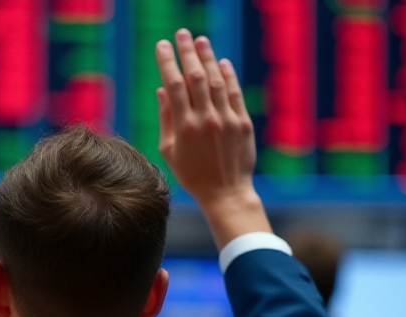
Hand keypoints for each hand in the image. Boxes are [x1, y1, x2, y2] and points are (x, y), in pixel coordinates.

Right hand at [155, 29, 270, 247]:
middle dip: (187, 52)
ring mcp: (227, 120)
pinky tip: (221, 63)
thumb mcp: (170, 151)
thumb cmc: (192, 175)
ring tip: (201, 40)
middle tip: (182, 33)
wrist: (226, 194)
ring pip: (216, 81)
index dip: (167, 62)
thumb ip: (166, 118)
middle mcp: (206, 119)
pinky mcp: (243, 123)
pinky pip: (235, 93)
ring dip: (208, 58)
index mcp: (184, 127)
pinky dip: (228, 76)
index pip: (173, 84)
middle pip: (195, 76)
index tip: (161, 45)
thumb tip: (162, 90)